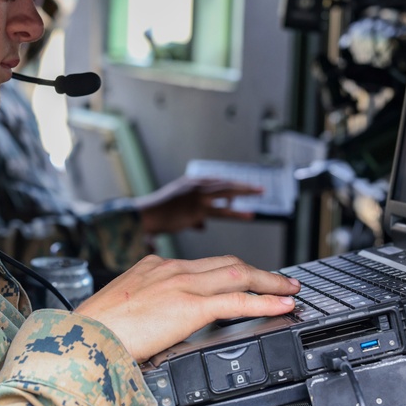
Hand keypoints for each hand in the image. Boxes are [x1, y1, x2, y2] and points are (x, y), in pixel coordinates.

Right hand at [74, 254, 299, 361]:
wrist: (84, 335)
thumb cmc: (96, 329)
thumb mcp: (123, 307)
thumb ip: (147, 307)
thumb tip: (160, 325)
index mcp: (153, 266)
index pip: (202, 264)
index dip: (230, 271)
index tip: (245, 278)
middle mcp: (170, 268)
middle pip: (227, 263)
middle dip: (258, 272)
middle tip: (280, 280)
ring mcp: (181, 284)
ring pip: (238, 275)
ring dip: (269, 282)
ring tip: (290, 290)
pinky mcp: (188, 306)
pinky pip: (237, 301)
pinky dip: (264, 301)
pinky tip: (281, 305)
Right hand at [132, 175, 262, 234]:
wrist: (145, 216)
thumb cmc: (157, 214)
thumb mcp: (176, 210)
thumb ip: (193, 217)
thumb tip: (202, 225)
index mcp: (190, 182)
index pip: (215, 181)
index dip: (230, 184)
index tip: (242, 187)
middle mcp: (195, 185)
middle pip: (225, 183)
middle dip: (243, 185)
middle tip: (258, 188)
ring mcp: (198, 195)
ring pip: (227, 191)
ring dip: (245, 191)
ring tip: (259, 192)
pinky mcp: (199, 208)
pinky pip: (223, 210)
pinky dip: (237, 212)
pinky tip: (248, 215)